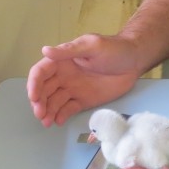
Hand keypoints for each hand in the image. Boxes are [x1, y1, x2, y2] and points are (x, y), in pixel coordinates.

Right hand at [26, 33, 142, 126]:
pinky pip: (67, 110)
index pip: (41, 72)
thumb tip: (45, 50)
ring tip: (47, 122)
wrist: (134, 61)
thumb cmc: (114, 49)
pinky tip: (58, 121)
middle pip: (44, 90)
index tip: (34, 96)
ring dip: (47, 112)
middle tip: (40, 113)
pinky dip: (60, 116)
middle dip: (39, 102)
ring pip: (53, 102)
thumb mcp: (92, 45)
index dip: (34, 84)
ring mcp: (72, 89)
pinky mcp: (83, 101)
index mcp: (63, 60)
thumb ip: (69, 50)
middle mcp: (64, 76)